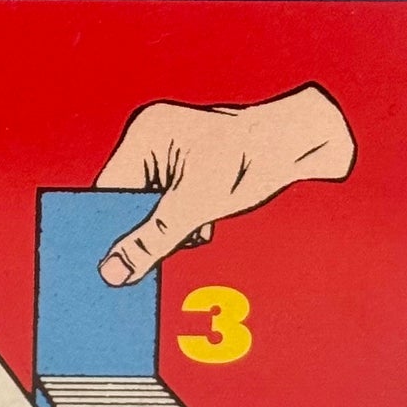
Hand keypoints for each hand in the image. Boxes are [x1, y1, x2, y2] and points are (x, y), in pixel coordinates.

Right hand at [96, 84, 355, 283]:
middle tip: (144, 260)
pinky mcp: (190, 166)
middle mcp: (153, 139)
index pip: (108, 188)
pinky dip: (184, 221)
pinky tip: (203, 228)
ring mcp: (171, 152)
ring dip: (168, 229)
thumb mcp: (196, 207)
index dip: (107, 225)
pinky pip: (171, 201)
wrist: (300, 142)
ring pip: (151, 205)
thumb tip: (114, 271)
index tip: (106, 262)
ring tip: (191, 235)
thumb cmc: (253, 159)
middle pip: (129, 198)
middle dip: (142, 229)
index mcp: (146, 134)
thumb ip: (152, 240)